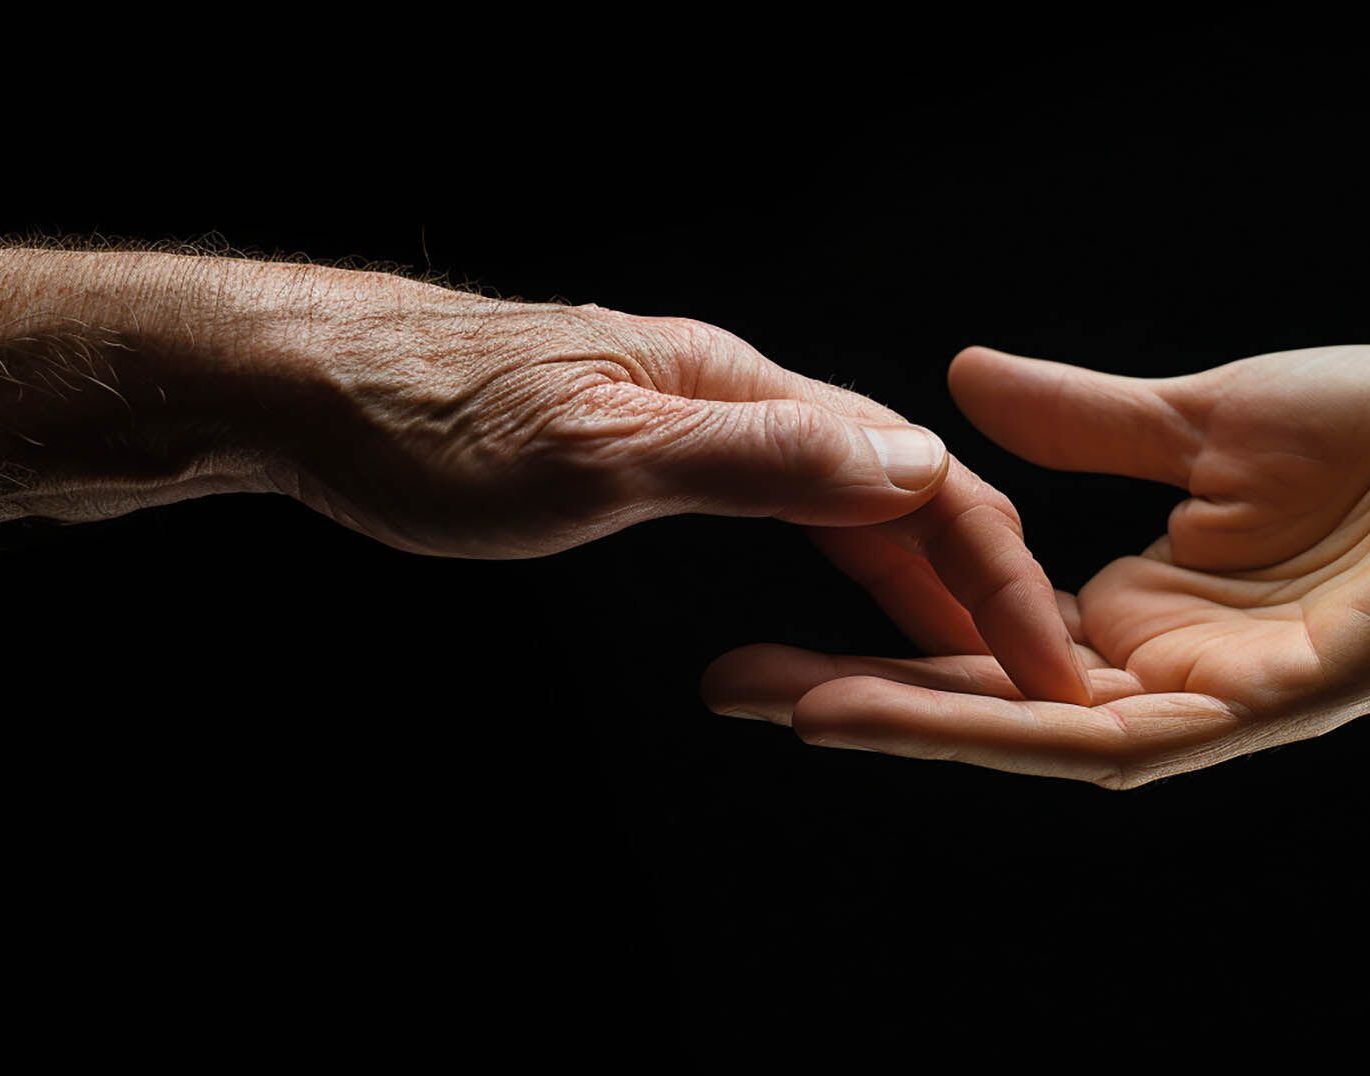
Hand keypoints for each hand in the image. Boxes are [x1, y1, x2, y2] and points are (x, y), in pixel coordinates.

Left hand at [254, 271, 1092, 703]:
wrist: (323, 391)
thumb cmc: (432, 420)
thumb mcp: (596, 451)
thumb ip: (757, 457)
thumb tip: (912, 461)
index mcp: (744, 390)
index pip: (919, 475)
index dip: (996, 574)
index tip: (1045, 668)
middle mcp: (743, 399)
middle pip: (905, 491)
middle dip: (985, 590)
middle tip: (1047, 689)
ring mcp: (707, 425)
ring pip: (858, 507)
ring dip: (930, 585)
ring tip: (986, 668)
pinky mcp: (667, 456)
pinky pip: (798, 515)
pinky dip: (856, 567)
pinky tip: (866, 604)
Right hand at [704, 246, 1369, 784]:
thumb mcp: (1196, 418)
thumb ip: (1081, 423)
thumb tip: (960, 383)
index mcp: (1139, 613)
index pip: (980, 640)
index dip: (876, 634)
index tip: (779, 614)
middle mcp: (1155, 673)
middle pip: (978, 702)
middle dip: (852, 698)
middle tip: (726, 690)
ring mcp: (1200, 703)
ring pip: (1022, 734)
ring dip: (901, 724)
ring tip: (784, 708)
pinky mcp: (1250, 713)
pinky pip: (1101, 735)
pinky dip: (995, 726)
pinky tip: (905, 712)